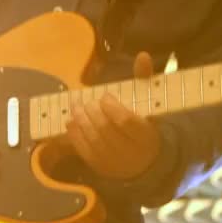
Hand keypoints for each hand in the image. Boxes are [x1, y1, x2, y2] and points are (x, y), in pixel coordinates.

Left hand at [65, 52, 160, 179]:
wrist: (144, 162)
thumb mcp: (149, 104)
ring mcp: (113, 161)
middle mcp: (130, 152)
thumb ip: (144, 80)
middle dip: (92, 111)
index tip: (105, 96)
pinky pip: (83, 149)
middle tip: (88, 101)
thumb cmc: (145, 126)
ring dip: (80, 119)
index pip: (125, 121)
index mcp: (146, 135)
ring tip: (76, 106)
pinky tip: (72, 120)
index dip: (111, 107)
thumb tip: (142, 55)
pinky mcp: (99, 166)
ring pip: (92, 138)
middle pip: (105, 129)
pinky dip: (74, 132)